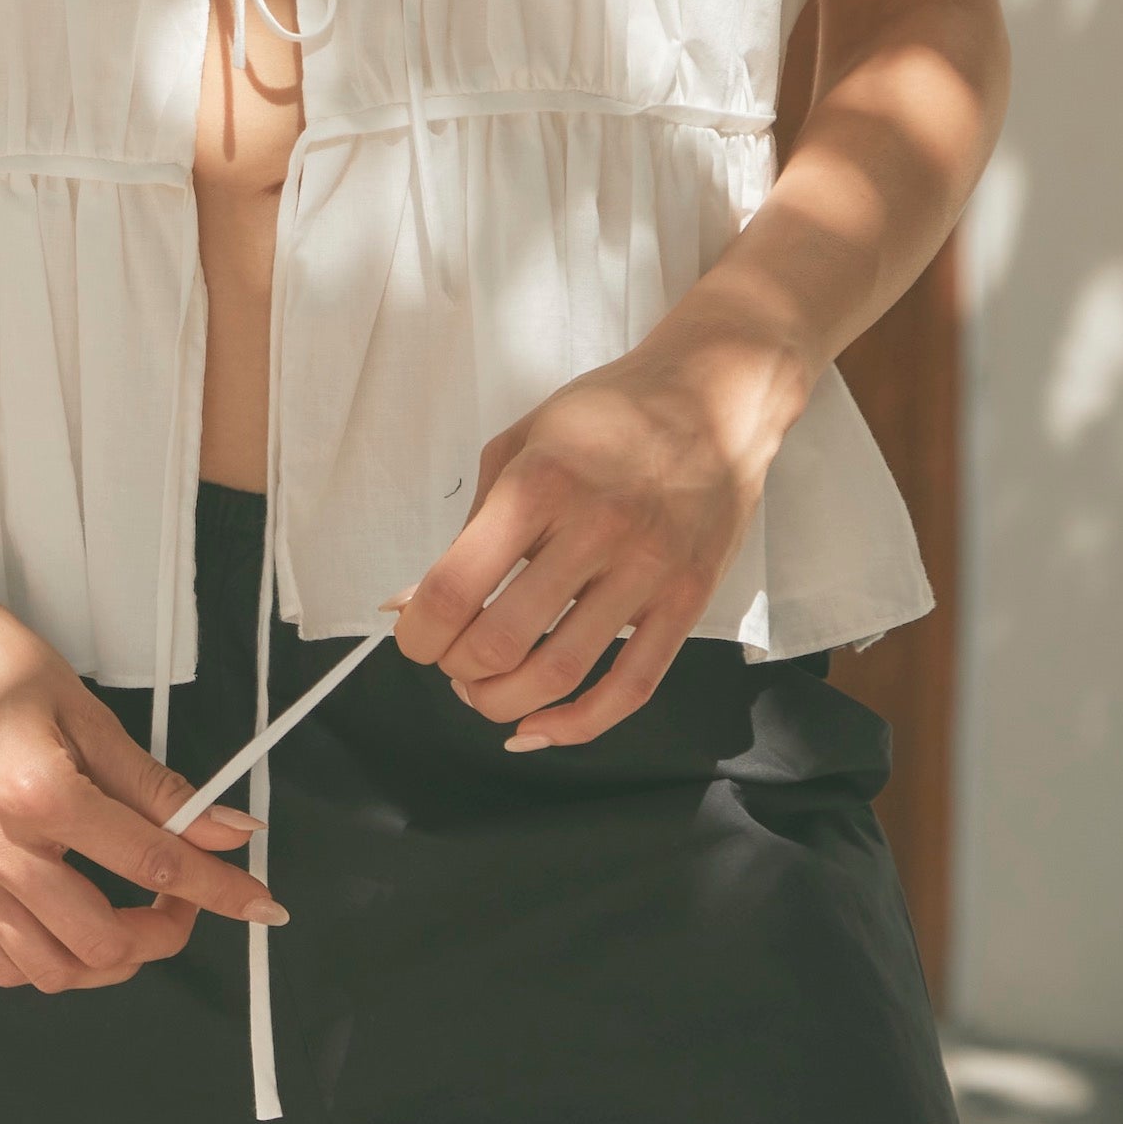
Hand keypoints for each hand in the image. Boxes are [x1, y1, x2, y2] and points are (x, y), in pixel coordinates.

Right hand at [0, 577, 283, 990]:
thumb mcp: (85, 712)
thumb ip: (157, 786)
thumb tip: (226, 830)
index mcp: (37, 793)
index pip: (151, 863)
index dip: (218, 889)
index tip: (257, 903)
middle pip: (102, 940)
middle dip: (162, 931)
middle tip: (182, 894)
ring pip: (51, 971)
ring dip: (108, 960)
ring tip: (132, 917)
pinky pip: (1, 962)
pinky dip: (49, 960)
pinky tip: (71, 922)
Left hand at [386, 319, 807, 747]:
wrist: (714, 396)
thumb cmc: (606, 417)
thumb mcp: (519, 444)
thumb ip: (468, 527)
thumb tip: (407, 603)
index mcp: (538, 484)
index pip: (454, 588)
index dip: (417, 634)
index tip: (414, 638)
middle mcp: (594, 529)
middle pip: (501, 642)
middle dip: (457, 671)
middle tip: (451, 664)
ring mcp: (648, 568)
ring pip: (560, 673)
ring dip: (505, 703)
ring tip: (486, 693)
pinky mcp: (688, 600)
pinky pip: (632, 687)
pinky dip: (578, 724)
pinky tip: (541, 727)